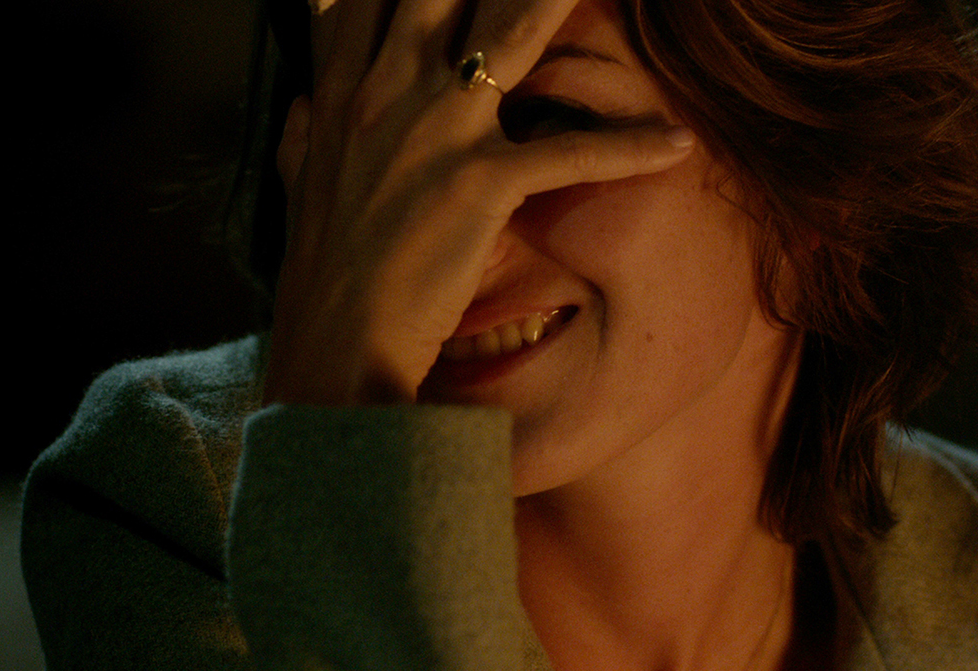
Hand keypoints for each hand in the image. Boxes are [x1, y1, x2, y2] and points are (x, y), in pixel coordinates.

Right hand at [262, 0, 694, 405]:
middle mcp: (386, 93)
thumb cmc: (324, 273)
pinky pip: (570, 150)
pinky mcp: (478, 182)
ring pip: (514, 35)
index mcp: (344, 91)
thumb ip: (308, 127)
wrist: (335, 347)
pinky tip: (677, 144)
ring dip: (561, 2)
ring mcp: (434, 132)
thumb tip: (305, 99)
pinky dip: (630, 147)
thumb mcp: (299, 181)